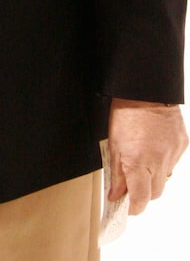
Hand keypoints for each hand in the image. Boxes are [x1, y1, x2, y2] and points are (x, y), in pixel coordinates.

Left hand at [107, 98, 187, 214]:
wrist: (146, 88)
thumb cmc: (125, 112)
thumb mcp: (113, 143)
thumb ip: (116, 172)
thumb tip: (116, 195)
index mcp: (139, 162)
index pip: (140, 199)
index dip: (133, 207)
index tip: (126, 206)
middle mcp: (159, 161)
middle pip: (154, 193)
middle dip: (142, 192)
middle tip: (131, 183)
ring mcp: (173, 153)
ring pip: (165, 178)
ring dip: (153, 177)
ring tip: (142, 161)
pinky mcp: (182, 145)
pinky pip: (173, 162)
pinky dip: (163, 161)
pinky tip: (154, 149)